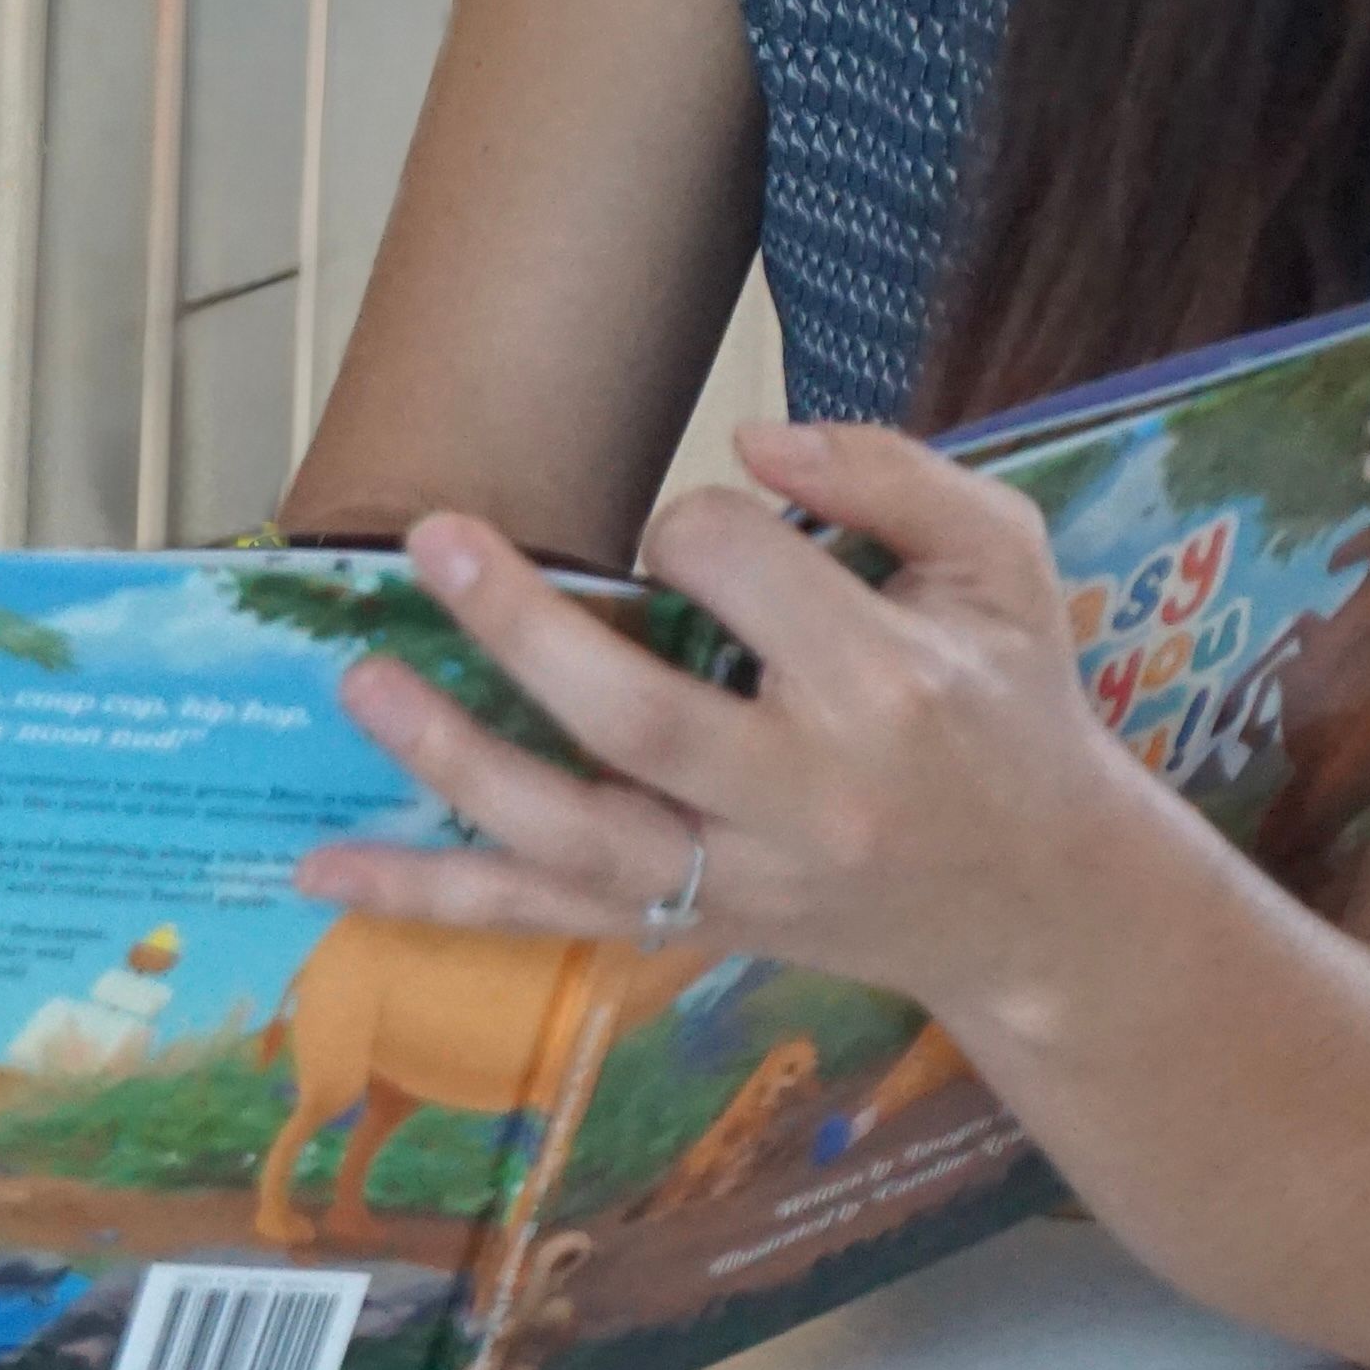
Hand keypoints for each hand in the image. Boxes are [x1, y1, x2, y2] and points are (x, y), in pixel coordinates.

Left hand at [297, 424, 1175, 1022]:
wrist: (1045, 904)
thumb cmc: (1011, 705)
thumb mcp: (1002, 559)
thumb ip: (889, 473)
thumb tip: (752, 441)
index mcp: (886, 686)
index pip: (741, 570)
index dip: (696, 523)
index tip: (697, 527)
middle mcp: (803, 796)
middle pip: (636, 716)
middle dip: (521, 629)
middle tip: (433, 540)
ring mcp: (739, 879)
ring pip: (572, 835)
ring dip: (451, 761)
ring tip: (361, 684)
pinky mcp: (692, 928)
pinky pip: (543, 917)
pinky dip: (428, 901)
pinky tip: (323, 872)